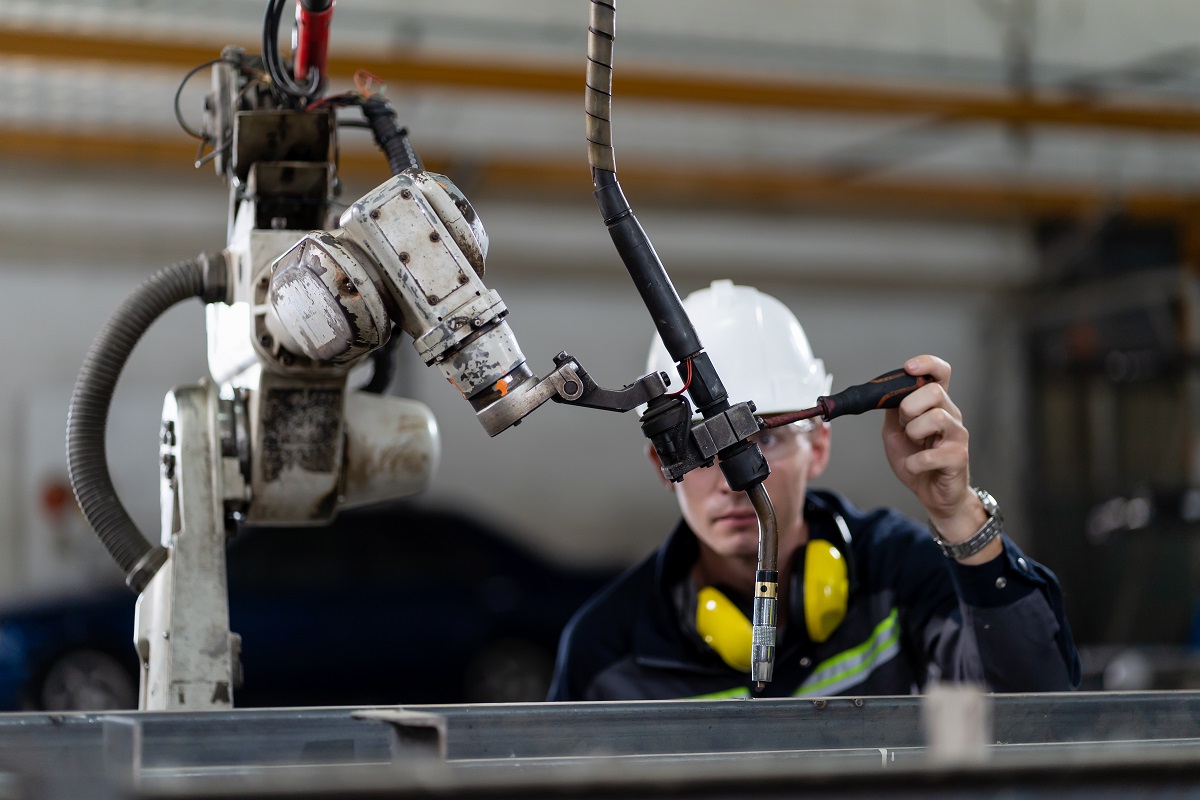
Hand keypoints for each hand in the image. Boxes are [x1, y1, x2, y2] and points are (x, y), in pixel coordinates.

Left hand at [881, 355, 992, 559]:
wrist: (933, 495)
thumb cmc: (916, 460)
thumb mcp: (896, 431)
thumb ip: (893, 410)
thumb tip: (882, 392)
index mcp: (936, 405)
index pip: (941, 372)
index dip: (927, 364)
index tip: (908, 368)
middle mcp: (951, 415)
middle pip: (934, 391)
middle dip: (909, 408)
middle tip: (906, 426)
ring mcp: (958, 436)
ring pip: (935, 417)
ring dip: (913, 433)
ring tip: (914, 445)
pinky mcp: (959, 458)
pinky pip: (929, 455)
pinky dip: (913, 463)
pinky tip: (915, 466)